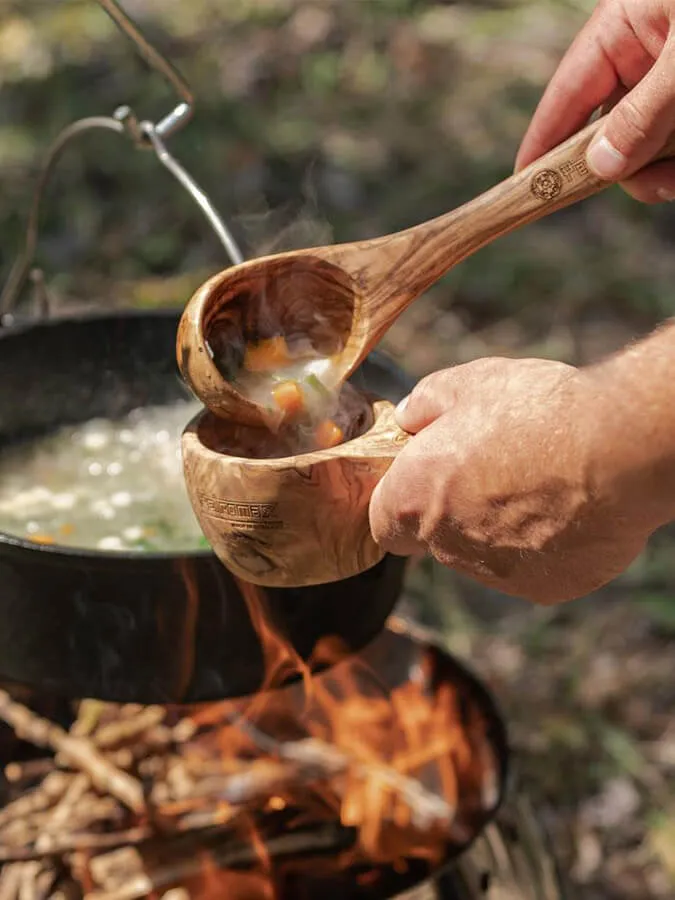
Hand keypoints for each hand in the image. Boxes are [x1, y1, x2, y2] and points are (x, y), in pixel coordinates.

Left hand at [369, 359, 649, 603]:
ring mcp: (498, 574)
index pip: (383, 524)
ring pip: (484, 556)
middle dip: (455, 509)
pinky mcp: (546, 588)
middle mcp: (448, 547)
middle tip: (493, 468)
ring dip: (498, 528)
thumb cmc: (538, 411)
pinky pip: (532, 569)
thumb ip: (424, 403)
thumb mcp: (469, 383)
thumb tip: (410, 418)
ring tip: (539, 482)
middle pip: (436, 538)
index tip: (427, 478)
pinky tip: (567, 507)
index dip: (401, 501)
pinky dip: (542, 546)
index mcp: (415, 499)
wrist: (619, 450)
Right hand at [515, 0, 674, 202]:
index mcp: (624, 24)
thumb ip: (645, 112)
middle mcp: (646, 52)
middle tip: (654, 183)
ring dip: (660, 168)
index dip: (544, 142)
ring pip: (646, 143)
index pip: (567, 93)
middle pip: (608, 129)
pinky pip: (673, 145)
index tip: (524, 183)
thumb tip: (600, 165)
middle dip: (625, 165)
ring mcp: (672, 77)